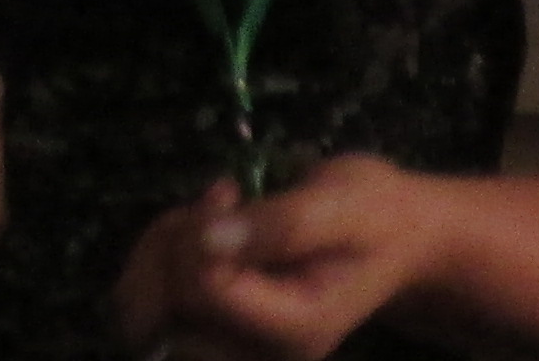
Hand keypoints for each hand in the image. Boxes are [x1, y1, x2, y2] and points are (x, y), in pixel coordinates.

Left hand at [110, 160, 438, 359]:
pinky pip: (152, 300)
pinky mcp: (216, 330)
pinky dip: (159, 255)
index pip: (204, 292)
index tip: (230, 193)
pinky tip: (201, 226)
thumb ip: (281, 224)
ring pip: (144, 311)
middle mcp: (259, 354)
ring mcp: (235, 348)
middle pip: (160, 317)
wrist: (394, 240)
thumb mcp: (342, 204)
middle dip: (167, 248)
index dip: (197, 235)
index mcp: (295, 331)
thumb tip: (210, 240)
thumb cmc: (374, 217)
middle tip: (218, 203)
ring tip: (212, 210)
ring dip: (158, 248)